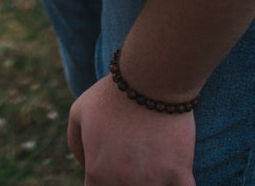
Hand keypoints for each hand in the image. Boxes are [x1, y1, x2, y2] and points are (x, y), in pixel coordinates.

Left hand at [67, 76, 196, 184]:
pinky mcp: (180, 175)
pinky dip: (180, 184)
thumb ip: (75, 143)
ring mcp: (153, 181)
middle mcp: (123, 183)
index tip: (109, 169)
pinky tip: (176, 175)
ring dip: (152, 181)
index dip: (100, 182)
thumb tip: (85, 166)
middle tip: (131, 158)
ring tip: (150, 161)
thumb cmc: (112, 94)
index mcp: (97, 172)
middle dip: (125, 180)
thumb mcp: (79, 112)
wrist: (150, 80)